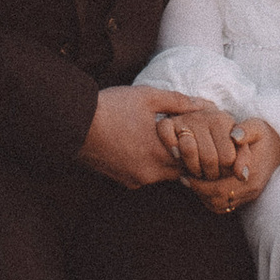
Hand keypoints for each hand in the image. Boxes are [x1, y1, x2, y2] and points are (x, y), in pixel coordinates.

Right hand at [80, 87, 246, 188]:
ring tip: (163, 140)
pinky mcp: (124, 181)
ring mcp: (136, 180)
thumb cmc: (112, 106)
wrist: (74, 123)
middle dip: (185, 156)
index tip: (199, 136)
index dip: (199, 147)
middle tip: (185, 138)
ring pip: (163, 175)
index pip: (194, 160)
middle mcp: (150, 173)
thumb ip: (179, 102)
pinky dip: (149, 165)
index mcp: (160, 153)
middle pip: (180, 170)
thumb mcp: (148, 97)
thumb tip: (204, 104)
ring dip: (166, 161)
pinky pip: (146, 176)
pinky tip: (142, 147)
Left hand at [182, 120, 279, 217]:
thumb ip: (245, 130)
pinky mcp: (248, 197)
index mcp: (250, 173)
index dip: (199, 184)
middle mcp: (250, 189)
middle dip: (198, 191)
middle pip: (217, 200)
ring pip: (220, 206)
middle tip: (184, 178)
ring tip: (192, 181)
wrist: (279, 146)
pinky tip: (203, 185)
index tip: (185, 173)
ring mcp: (250, 195)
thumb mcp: (256, 126)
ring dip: (204, 196)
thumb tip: (234, 136)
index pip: (219, 188)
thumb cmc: (263, 134)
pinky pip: (225, 205)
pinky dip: (211, 198)